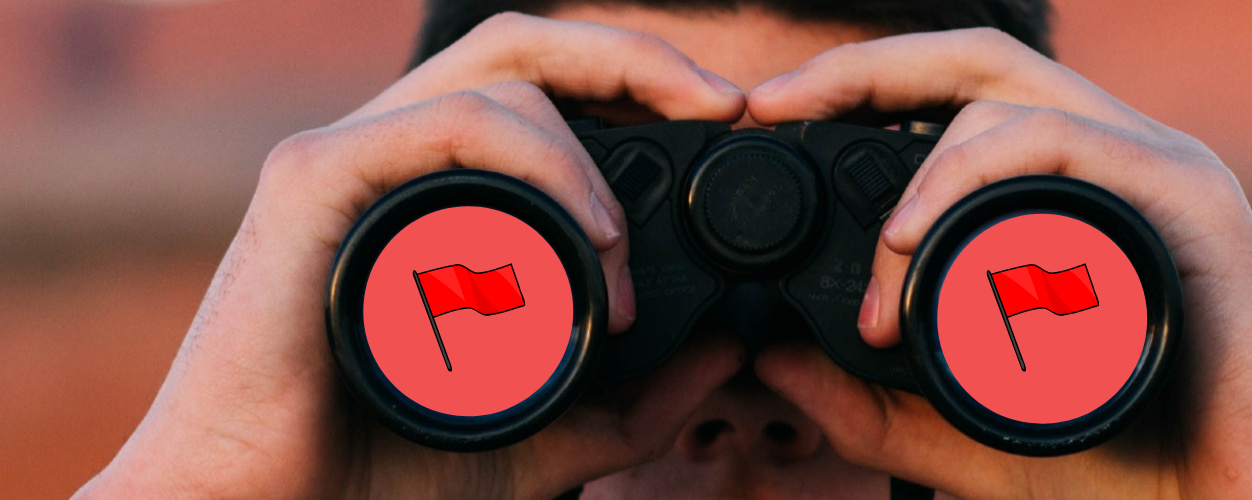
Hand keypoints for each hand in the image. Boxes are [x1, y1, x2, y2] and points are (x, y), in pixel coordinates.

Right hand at [75, 13, 744, 499]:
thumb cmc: (379, 475)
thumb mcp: (546, 435)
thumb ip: (635, 399)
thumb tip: (728, 345)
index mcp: (435, 194)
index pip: (541, 90)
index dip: (634, 82)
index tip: (721, 122)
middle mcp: (392, 159)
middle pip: (524, 51)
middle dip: (635, 58)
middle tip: (721, 104)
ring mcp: (350, 161)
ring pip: (498, 80)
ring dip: (591, 153)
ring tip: (622, 253)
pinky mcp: (313, 183)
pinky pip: (446, 122)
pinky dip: (537, 160)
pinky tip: (591, 233)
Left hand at [748, 29, 1251, 498]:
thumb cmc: (1129, 463)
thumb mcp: (965, 430)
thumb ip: (871, 405)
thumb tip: (770, 358)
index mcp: (1062, 192)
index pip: (952, 99)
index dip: (859, 88)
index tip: (771, 117)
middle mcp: (1107, 159)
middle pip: (973, 61)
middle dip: (861, 67)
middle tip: (774, 104)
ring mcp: (1149, 166)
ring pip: (1007, 91)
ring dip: (915, 161)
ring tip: (874, 252)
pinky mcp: (1184, 196)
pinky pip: (1059, 142)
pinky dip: (971, 173)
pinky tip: (914, 234)